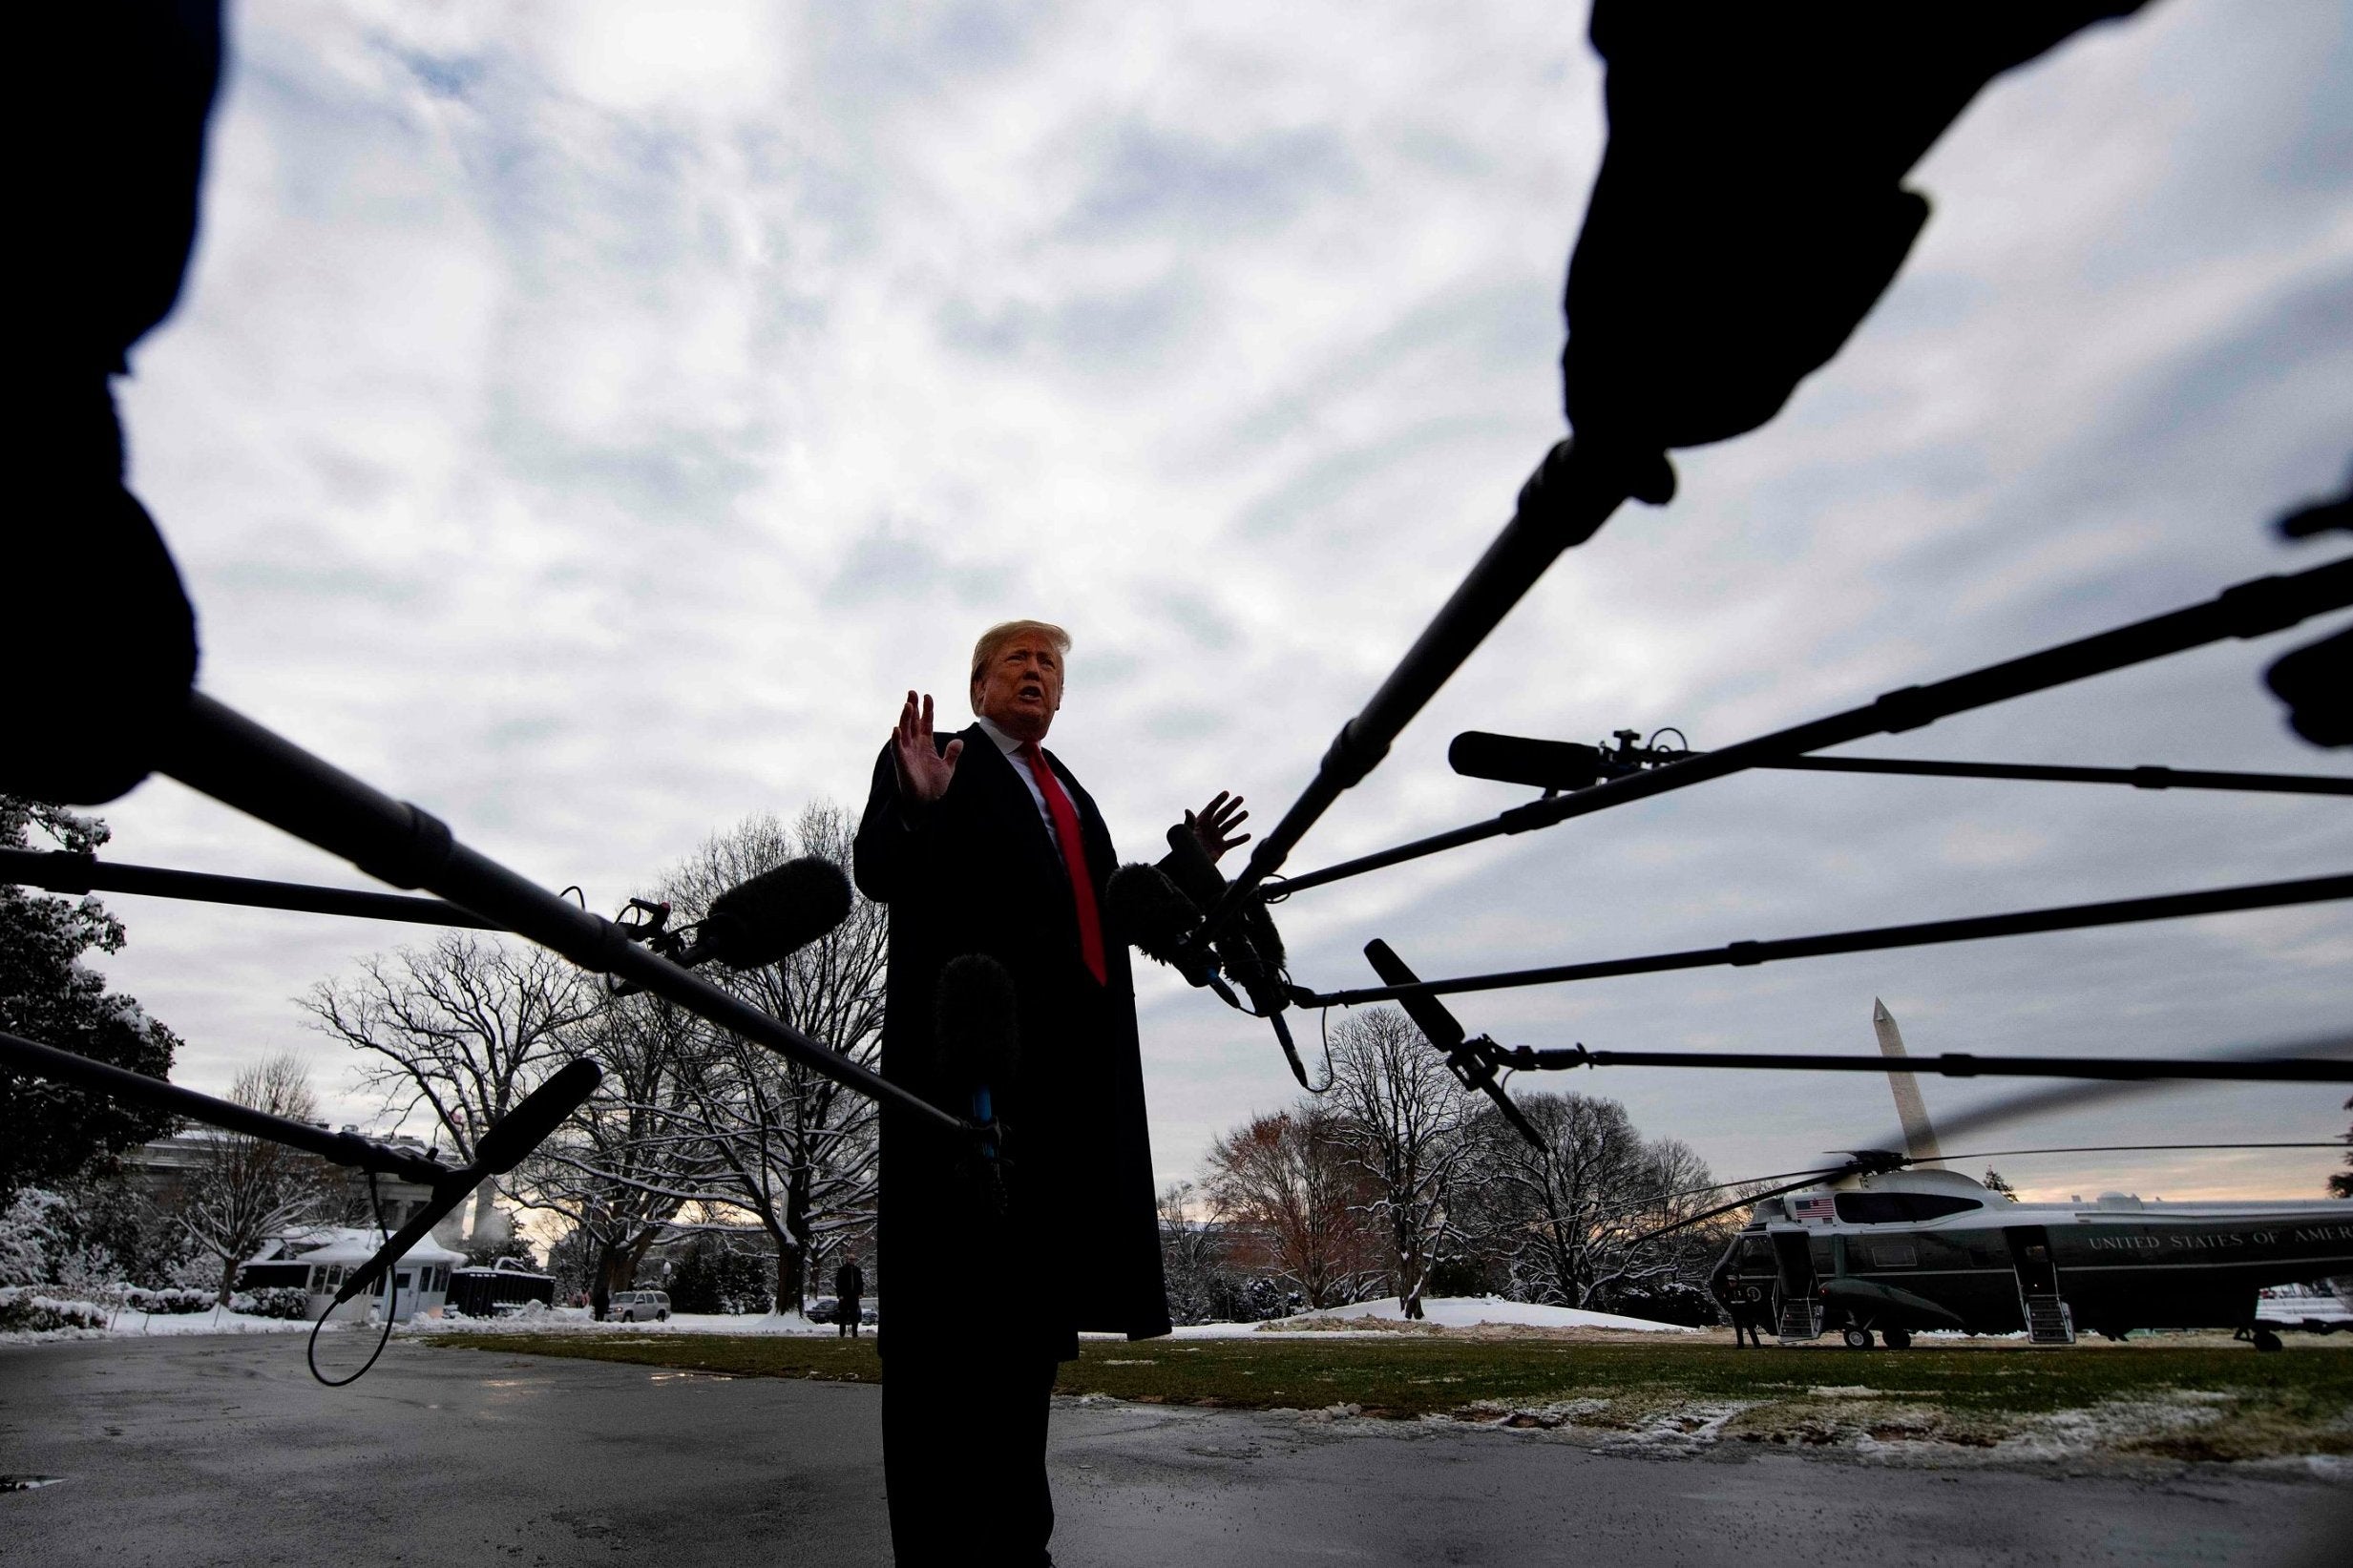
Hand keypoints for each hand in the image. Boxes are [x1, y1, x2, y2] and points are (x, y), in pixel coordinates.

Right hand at [891, 691, 962, 806]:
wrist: (928, 803)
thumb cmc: (934, 786)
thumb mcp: (947, 767)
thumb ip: (952, 754)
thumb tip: (959, 741)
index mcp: (926, 744)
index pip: (926, 723)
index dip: (927, 709)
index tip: (928, 696)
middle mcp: (915, 746)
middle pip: (912, 722)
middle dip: (913, 707)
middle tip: (912, 692)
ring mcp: (907, 753)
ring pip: (904, 731)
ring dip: (905, 718)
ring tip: (908, 704)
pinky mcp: (902, 763)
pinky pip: (897, 749)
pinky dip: (896, 739)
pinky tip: (896, 728)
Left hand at [1185, 790, 1250, 863]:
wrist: (1190, 864)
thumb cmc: (1186, 848)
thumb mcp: (1188, 835)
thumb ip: (1189, 823)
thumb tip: (1187, 810)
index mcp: (1201, 822)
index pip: (1211, 809)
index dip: (1218, 800)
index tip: (1226, 793)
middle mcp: (1210, 828)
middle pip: (1222, 814)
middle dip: (1231, 806)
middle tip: (1241, 798)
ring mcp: (1216, 837)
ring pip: (1229, 826)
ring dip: (1237, 819)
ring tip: (1246, 812)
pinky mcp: (1221, 848)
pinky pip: (1232, 842)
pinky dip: (1240, 839)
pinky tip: (1248, 836)